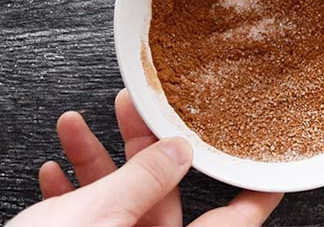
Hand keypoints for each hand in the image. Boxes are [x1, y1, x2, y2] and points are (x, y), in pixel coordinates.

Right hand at [7, 89, 282, 226]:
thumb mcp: (102, 216)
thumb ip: (145, 181)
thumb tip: (179, 151)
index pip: (236, 220)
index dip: (256, 193)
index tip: (269, 168)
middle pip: (164, 195)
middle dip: (141, 146)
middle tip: (134, 109)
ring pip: (121, 202)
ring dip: (94, 162)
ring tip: (76, 125)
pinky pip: (91, 220)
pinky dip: (72, 195)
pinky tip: (54, 171)